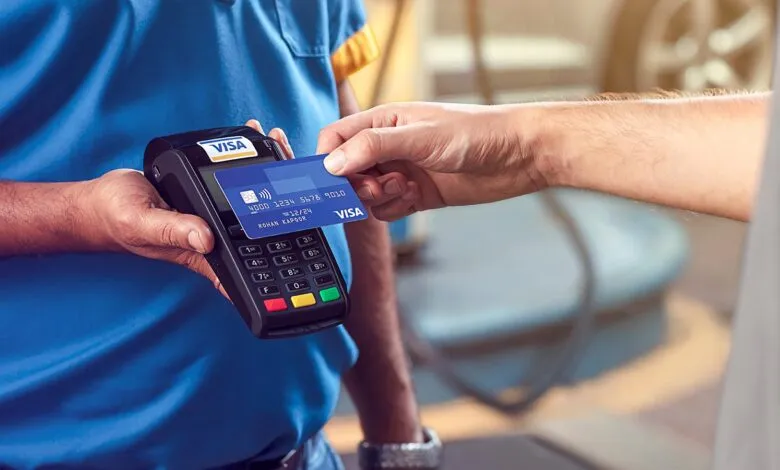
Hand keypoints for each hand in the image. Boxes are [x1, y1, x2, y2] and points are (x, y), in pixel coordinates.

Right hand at [81, 120, 290, 299]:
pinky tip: (260, 137)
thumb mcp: (143, 223)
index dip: (281, 250)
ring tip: (280, 141)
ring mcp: (217, 215)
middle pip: (263, 222)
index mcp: (208, 252)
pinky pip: (239, 179)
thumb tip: (206, 239)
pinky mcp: (211, 194)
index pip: (252, 261)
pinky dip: (252, 158)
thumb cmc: (119, 218)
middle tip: (296, 164)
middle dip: (286, 195)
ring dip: (273, 170)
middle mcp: (219, 235)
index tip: (304, 222)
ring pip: (257, 196)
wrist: (105, 201)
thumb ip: (173, 230)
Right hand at [316, 102, 548, 220]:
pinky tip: (415, 198)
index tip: (329, 181)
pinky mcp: (417, 194)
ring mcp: (402, 171)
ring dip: (378, 198)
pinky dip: (394, 208)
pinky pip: (388, 209)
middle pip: (347, 171)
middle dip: (354, 185)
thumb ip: (373, 147)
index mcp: (383, 122)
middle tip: (374, 188)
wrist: (517, 156)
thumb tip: (332, 163)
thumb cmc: (475, 133)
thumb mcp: (419, 136)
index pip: (336, 138)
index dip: (326, 160)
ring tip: (403, 189)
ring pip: (367, 194)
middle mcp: (389, 146)